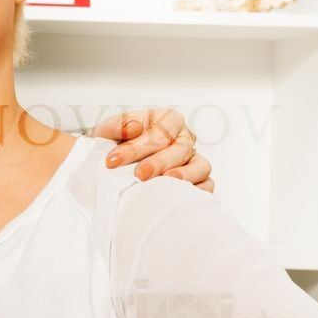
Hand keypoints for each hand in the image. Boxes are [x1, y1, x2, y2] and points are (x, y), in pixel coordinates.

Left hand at [92, 108, 213, 191]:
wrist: (115, 162)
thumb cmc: (116, 143)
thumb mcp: (110, 130)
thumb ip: (118, 125)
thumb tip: (131, 128)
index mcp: (167, 120)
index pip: (159, 131)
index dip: (137, 146)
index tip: (112, 161)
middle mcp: (184, 138)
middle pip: (180, 149)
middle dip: (159, 162)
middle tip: (139, 174)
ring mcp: (194, 159)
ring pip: (200, 166)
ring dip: (183, 176)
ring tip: (164, 183)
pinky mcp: (199, 180)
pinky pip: (207, 186)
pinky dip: (197, 192)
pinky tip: (178, 197)